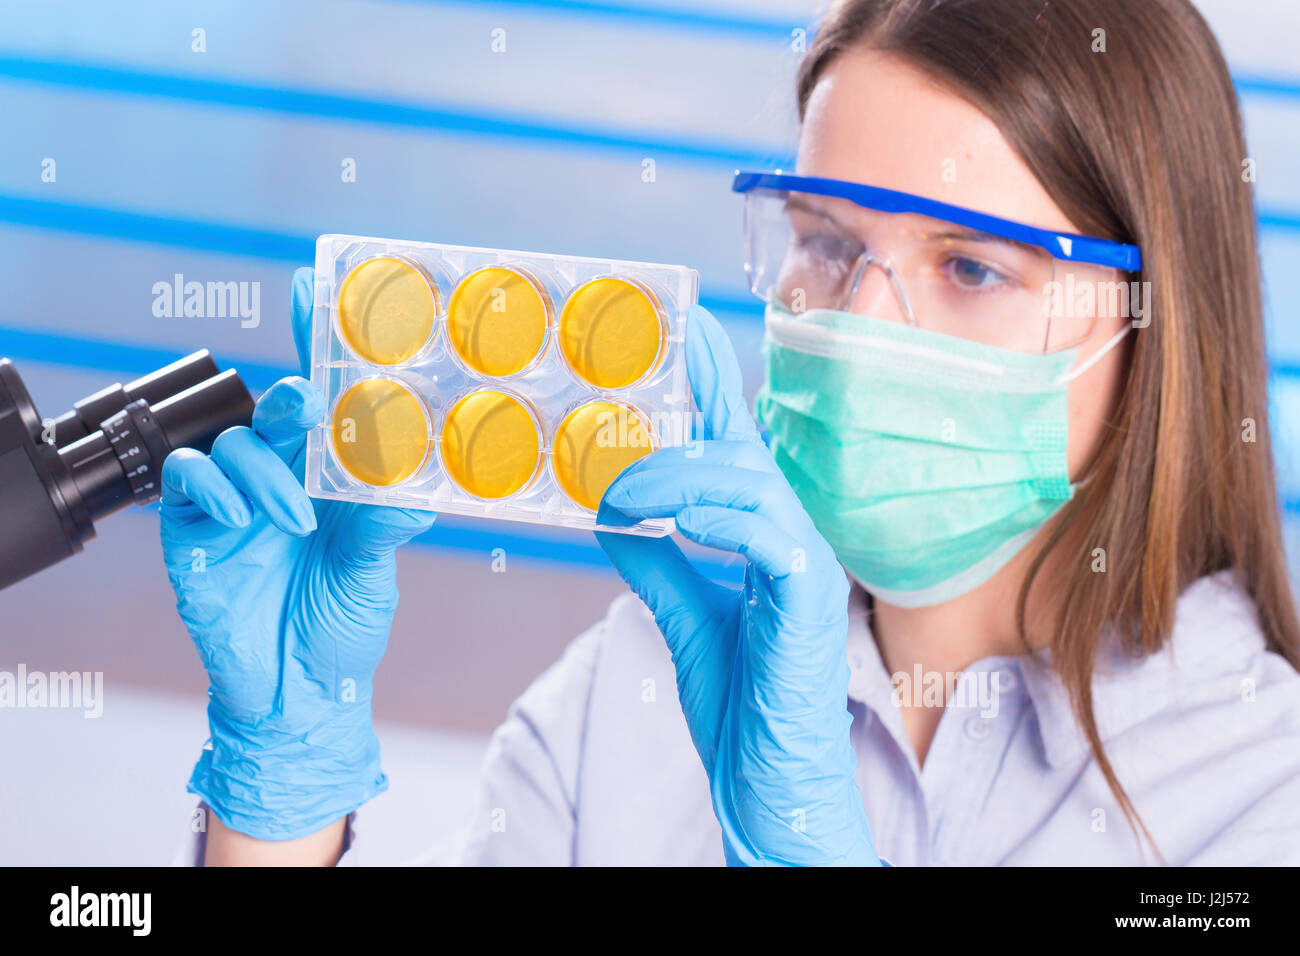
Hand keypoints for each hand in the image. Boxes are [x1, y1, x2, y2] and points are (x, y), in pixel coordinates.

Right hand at [160, 267, 434, 840]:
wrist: (295, 697)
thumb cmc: (341, 630)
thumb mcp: (372, 575)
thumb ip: (382, 529)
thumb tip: (419, 492)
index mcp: (332, 475)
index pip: (328, 399)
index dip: (321, 341)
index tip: (320, 284)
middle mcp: (282, 475)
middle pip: (277, 407)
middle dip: (291, 396)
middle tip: (305, 405)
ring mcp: (236, 500)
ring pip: (234, 441)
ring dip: (263, 467)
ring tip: (294, 519)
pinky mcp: (194, 528)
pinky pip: (191, 479)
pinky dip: (215, 486)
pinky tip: (244, 516)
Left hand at [596, 305, 879, 866]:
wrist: (770, 784)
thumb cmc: (741, 704)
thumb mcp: (683, 617)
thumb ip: (656, 563)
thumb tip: (612, 514)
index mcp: (763, 537)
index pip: (735, 446)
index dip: (713, 385)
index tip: (686, 329)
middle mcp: (791, 539)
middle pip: (738, 451)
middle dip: (678, 428)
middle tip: (615, 437)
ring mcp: (806, 566)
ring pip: (748, 482)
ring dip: (675, 480)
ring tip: (622, 495)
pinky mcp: (811, 600)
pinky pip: (766, 533)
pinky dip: (714, 520)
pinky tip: (673, 523)